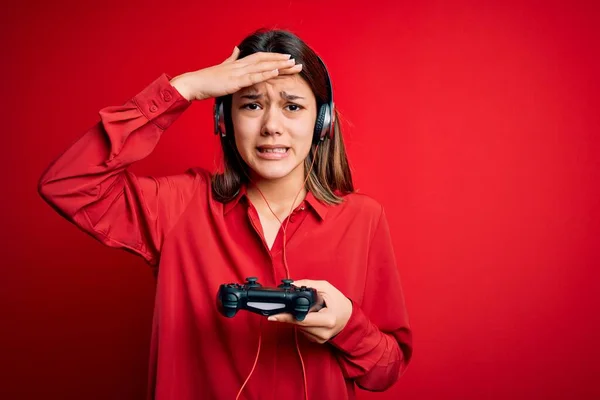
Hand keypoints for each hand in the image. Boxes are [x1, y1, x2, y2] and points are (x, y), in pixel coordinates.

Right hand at [169, 47, 302, 100]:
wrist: (195, 83)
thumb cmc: (208, 80)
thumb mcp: (222, 67)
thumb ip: (231, 59)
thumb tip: (236, 49)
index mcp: (239, 63)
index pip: (261, 58)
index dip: (275, 58)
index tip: (287, 59)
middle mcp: (241, 65)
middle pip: (266, 60)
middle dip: (282, 61)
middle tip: (297, 62)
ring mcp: (238, 72)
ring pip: (263, 66)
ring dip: (278, 65)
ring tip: (292, 64)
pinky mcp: (235, 81)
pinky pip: (253, 76)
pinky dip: (265, 73)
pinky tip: (275, 72)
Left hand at [268, 280, 352, 343]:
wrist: (349, 318)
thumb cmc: (339, 303)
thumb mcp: (327, 288)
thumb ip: (308, 284)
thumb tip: (292, 284)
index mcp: (328, 320)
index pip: (302, 319)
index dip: (286, 317)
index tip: (273, 316)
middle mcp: (323, 332)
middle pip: (298, 324)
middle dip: (290, 315)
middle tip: (283, 308)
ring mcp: (320, 339)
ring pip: (299, 328)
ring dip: (297, 318)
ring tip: (306, 310)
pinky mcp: (317, 341)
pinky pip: (303, 331)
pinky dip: (302, 323)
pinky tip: (308, 317)